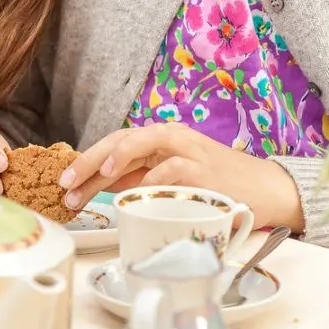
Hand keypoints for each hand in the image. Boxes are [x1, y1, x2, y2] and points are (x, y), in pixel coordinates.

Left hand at [58, 124, 304, 231]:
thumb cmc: (217, 185)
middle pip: (123, 137)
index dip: (88, 158)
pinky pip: (171, 168)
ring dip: (117, 160)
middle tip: (66, 183)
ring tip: (96, 179)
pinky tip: (137, 191)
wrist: (265, 188)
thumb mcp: (172, 178)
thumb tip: (99, 187)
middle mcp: (173, 138)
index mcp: (163, 138)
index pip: (117, 140)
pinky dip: (153, 178)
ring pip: (144, 142)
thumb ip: (140, 178)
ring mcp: (189, 151)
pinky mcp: (203, 169)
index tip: (64, 180)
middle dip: (91, 159)